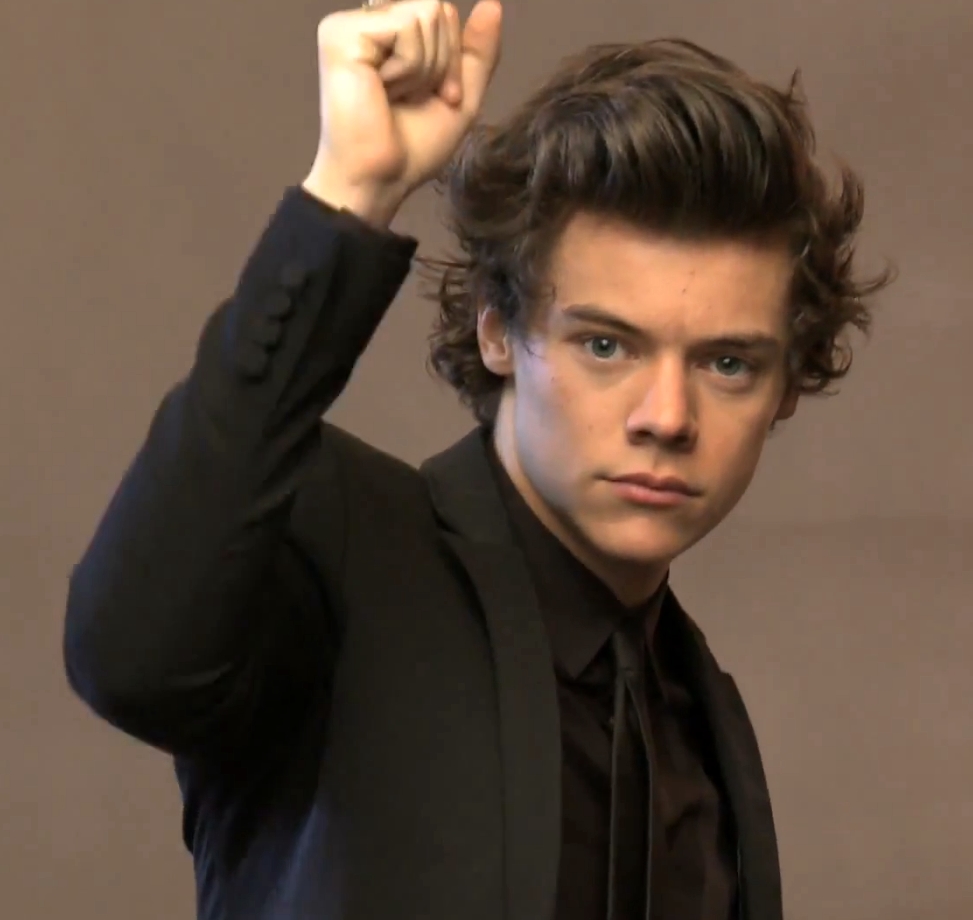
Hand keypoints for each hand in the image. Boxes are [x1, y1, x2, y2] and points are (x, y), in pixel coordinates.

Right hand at [303, 0, 503, 226]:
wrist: (381, 179)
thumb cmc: (413, 148)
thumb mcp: (461, 96)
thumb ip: (477, 52)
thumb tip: (494, 4)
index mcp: (391, 34)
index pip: (444, 12)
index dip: (454, 58)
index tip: (439, 96)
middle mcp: (369, 22)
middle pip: (438, 8)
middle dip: (443, 61)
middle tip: (414, 99)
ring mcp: (351, 25)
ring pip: (426, 12)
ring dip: (425, 68)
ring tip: (395, 96)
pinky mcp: (342, 33)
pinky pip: (407, 24)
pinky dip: (410, 66)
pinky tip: (382, 91)